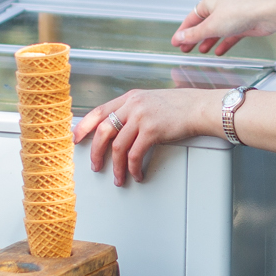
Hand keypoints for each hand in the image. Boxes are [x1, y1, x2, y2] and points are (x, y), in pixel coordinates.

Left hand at [72, 88, 215, 186]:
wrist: (199, 107)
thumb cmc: (179, 106)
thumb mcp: (150, 101)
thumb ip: (134, 110)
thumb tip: (119, 128)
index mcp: (130, 97)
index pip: (99, 111)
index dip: (84, 126)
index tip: (76, 138)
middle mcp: (132, 105)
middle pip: (103, 131)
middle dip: (96, 152)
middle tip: (95, 166)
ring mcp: (141, 117)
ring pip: (118, 147)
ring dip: (116, 167)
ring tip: (118, 178)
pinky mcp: (152, 130)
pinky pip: (135, 155)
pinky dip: (133, 168)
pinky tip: (136, 174)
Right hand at [171, 0, 275, 55]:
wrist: (267, 14)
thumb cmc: (241, 11)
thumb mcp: (212, 26)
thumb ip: (195, 34)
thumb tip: (180, 38)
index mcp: (210, 2)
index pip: (191, 18)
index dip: (183, 31)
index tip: (176, 42)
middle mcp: (221, 7)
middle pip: (203, 24)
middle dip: (194, 38)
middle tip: (186, 49)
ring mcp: (233, 16)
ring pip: (216, 30)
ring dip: (208, 41)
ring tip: (201, 51)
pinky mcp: (243, 24)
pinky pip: (230, 35)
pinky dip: (223, 43)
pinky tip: (219, 52)